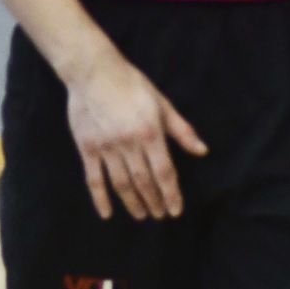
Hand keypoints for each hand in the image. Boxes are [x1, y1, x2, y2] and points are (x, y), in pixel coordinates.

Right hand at [65, 51, 207, 220]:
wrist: (95, 72)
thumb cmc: (133, 85)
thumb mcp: (163, 104)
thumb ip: (182, 131)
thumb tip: (202, 151)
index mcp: (150, 133)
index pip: (164, 172)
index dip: (171, 194)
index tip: (175, 210)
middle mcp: (128, 144)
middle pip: (144, 181)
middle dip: (154, 202)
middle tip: (160, 216)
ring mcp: (106, 147)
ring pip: (121, 184)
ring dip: (132, 203)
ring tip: (141, 216)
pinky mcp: (87, 148)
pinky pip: (94, 179)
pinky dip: (100, 198)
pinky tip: (107, 213)